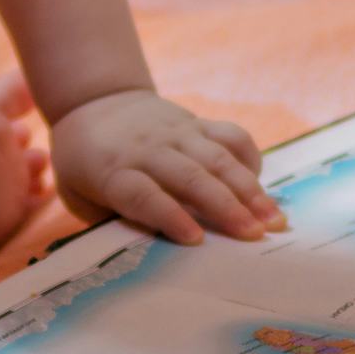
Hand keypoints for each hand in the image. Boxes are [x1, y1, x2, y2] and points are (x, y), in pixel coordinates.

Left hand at [50, 88, 284, 244]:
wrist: (95, 101)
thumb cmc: (85, 163)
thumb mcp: (81, 194)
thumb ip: (112, 219)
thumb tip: (150, 252)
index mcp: (114, 170)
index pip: (144, 194)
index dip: (169, 216)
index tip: (195, 240)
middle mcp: (149, 148)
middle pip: (191, 176)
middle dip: (225, 207)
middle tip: (254, 235)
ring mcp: (177, 131)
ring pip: (219, 157)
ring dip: (249, 189)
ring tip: (274, 219)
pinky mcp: (197, 122)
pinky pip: (230, 135)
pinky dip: (250, 158)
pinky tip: (263, 185)